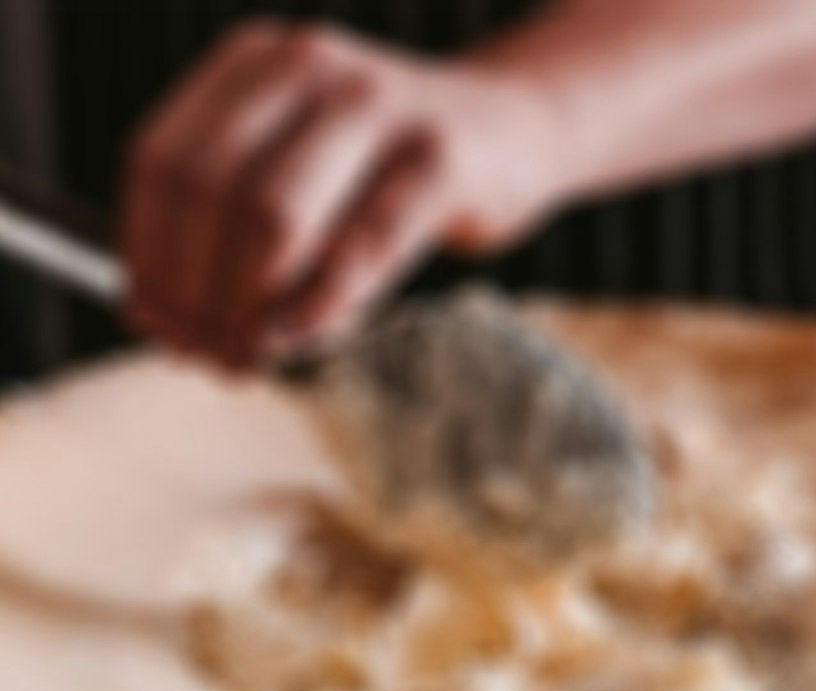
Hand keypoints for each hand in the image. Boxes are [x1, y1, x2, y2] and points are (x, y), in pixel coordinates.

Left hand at [125, 20, 568, 370]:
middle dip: (194, 288)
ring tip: (248, 356)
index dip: (146, 250)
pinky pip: (361, 246)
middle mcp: (310, 66)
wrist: (520, 126)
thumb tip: (161, 317)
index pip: (163, 158)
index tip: (150, 318)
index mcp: (255, 61)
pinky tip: (303, 336)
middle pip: (210, 190)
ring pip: (273, 217)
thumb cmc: (391, 159)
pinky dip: (321, 304)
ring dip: (249, 305)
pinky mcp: (442, 158)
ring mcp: (380, 105)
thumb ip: (230, 215)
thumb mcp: (301, 158)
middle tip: (200, 353)